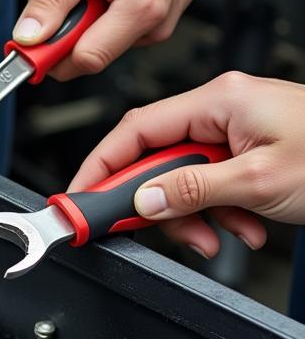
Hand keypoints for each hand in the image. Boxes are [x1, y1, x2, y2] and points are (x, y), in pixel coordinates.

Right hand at [69, 72, 304, 256]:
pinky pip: (212, 184)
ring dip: (195, 215)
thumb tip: (144, 198)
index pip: (134, 131)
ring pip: (185, 178)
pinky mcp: (248, 151)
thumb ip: (192, 190)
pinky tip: (244, 227)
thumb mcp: (259, 182)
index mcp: (219, 101)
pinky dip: (220, 212)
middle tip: (156, 230)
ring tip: (219, 236)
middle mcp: (222, 110)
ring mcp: (236, 131)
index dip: (100, 166)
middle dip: (159, 201)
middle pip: (157, 158)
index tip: (80, 199)